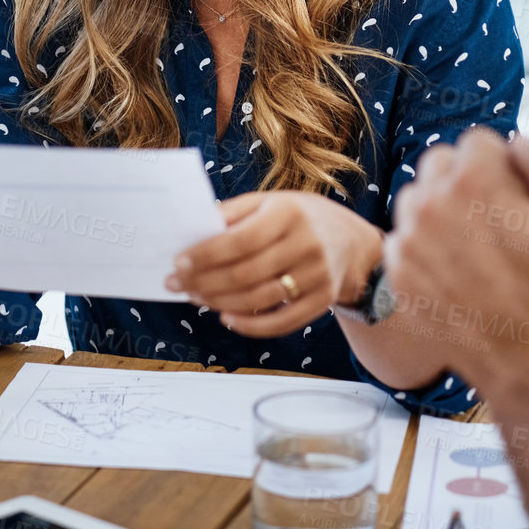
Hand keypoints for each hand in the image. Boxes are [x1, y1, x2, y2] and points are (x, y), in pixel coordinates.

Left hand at [166, 190, 379, 337]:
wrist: (352, 241)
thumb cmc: (299, 218)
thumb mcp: (270, 202)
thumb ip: (234, 212)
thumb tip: (192, 227)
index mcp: (289, 213)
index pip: (241, 239)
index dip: (206, 254)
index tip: (178, 262)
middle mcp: (307, 244)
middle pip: (246, 272)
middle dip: (204, 281)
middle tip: (176, 284)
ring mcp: (318, 276)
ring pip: (259, 299)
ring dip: (220, 302)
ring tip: (195, 297)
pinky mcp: (323, 301)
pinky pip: (282, 323)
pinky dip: (250, 325)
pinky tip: (226, 318)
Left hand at [383, 129, 528, 393]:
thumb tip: (516, 141)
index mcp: (475, 180)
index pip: (477, 142)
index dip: (502, 165)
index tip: (516, 194)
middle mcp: (431, 202)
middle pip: (439, 163)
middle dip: (466, 181)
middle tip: (495, 217)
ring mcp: (408, 238)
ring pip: (416, 198)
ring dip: (440, 210)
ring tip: (477, 245)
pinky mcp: (397, 271)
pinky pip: (403, 238)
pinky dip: (425, 247)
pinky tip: (457, 271)